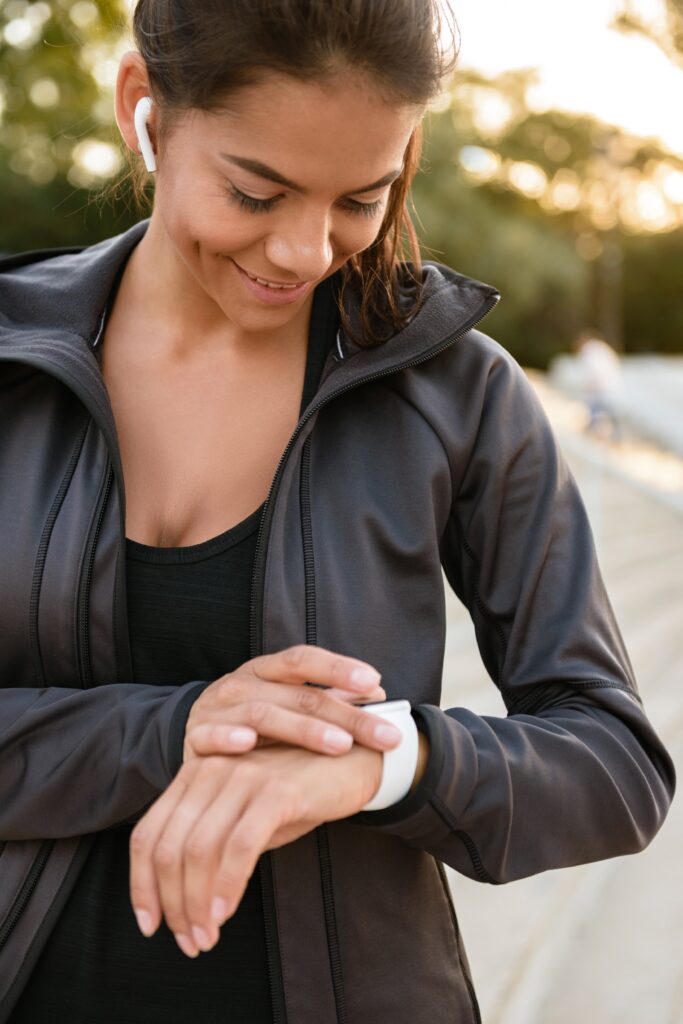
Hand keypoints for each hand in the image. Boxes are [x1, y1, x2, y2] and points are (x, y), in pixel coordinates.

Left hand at [129, 741, 382, 956]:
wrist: (356, 760)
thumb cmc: (299, 793)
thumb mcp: (246, 814)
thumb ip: (212, 841)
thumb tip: (182, 901)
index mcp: (195, 773)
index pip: (148, 833)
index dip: (141, 886)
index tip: (151, 925)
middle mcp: (212, 770)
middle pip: (168, 848)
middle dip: (172, 905)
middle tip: (189, 943)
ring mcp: (244, 777)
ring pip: (199, 851)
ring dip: (197, 905)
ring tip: (207, 938)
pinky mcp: (277, 790)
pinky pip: (239, 846)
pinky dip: (226, 886)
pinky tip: (225, 914)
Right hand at [183, 644, 401, 761]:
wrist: (192, 735)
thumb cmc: (252, 718)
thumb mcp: (284, 701)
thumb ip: (327, 697)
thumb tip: (378, 691)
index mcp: (266, 670)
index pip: (304, 660)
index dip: (339, 668)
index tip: (375, 683)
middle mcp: (243, 683)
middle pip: (299, 695)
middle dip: (346, 715)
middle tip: (384, 735)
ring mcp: (218, 709)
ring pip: (263, 714)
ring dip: (304, 730)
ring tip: (341, 745)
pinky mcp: (195, 737)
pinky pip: (211, 735)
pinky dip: (228, 737)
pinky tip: (249, 744)